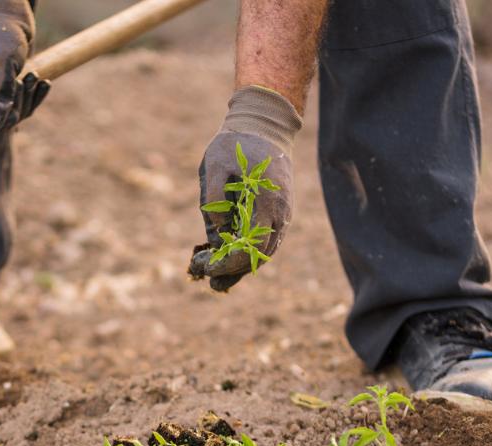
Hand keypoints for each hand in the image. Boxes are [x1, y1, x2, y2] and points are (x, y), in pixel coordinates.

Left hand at [189, 86, 301, 291]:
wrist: (264, 125)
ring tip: (218, 273)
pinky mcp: (281, 212)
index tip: (208, 266)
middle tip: (209, 274)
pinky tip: (231, 256)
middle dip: (234, 270)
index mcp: (266, 200)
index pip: (251, 246)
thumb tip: (218, 232)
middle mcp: (280, 212)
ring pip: (268, 251)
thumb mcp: (215, 165)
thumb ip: (214, 199)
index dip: (229, 262)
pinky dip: (252, 253)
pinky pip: (270, 240)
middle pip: (261, 255)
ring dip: (244, 265)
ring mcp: (284, 213)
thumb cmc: (235, 143)